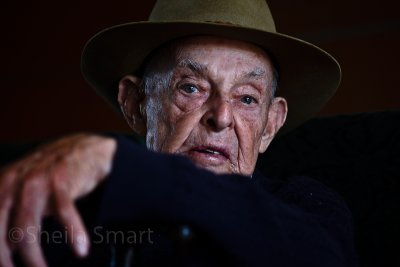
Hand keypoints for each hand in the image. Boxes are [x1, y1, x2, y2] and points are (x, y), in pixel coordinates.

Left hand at [0, 134, 116, 266]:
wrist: (82, 149)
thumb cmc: (51, 175)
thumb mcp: (22, 190)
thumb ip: (9, 216)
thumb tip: (7, 249)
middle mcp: (10, 184)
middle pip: (2, 234)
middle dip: (7, 262)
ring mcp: (36, 182)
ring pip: (27, 230)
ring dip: (34, 259)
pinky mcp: (61, 180)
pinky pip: (65, 213)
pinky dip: (73, 234)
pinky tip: (81, 249)